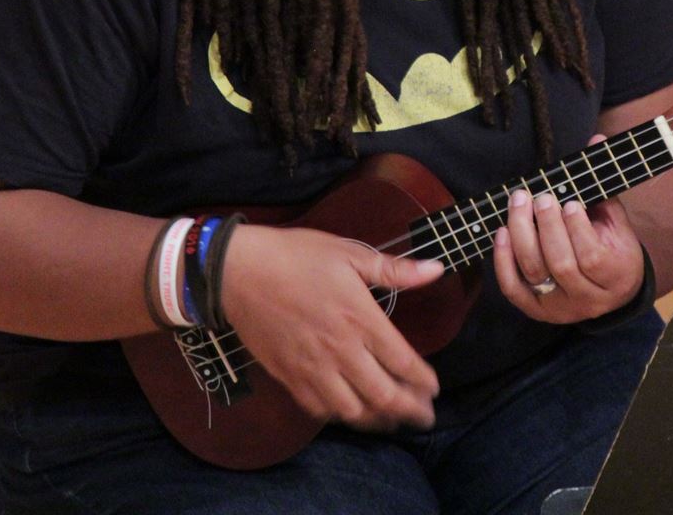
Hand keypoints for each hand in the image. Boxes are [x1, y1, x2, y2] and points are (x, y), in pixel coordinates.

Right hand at [218, 224, 444, 431]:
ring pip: (353, 411)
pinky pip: (320, 410)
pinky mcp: (289, 377)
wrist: (237, 273)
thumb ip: (394, 269)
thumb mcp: (349, 253)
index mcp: (359, 319)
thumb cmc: (296, 257)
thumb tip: (436, 271)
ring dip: (378, 419)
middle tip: (424, 416)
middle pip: (383, 395)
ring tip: (393, 419)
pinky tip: (351, 411)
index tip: (434, 388)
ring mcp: (312, 369)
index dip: (423, 381)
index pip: (402, 362)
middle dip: (410, 410)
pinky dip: (342, 416)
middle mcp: (340, 351)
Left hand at [492, 136, 646, 323]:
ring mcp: (559, 307)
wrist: (612, 292)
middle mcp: (587, 299)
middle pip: (561, 265)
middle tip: (539, 198)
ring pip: (534, 273)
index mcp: (615, 276)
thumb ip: (604, 186)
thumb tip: (595, 140)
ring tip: (518, 203)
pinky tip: (502, 232)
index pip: (593, 258)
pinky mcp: (535, 310)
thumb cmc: (614, 249)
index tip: (568, 202)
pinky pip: (513, 288)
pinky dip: (503, 260)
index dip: (577, 229)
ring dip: (522, 235)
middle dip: (546, 228)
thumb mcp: (618, 222)